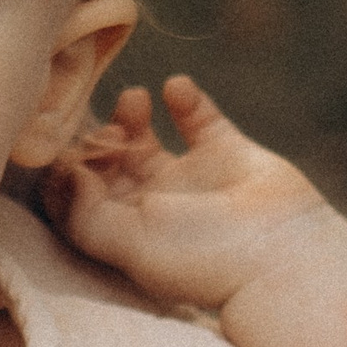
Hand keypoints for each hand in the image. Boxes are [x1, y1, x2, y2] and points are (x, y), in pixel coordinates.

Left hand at [41, 75, 326, 311]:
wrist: (284, 257)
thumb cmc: (202, 258)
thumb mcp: (127, 242)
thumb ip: (85, 212)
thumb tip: (61, 172)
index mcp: (123, 233)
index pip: (76, 195)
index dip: (64, 167)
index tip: (66, 147)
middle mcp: (152, 206)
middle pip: (105, 162)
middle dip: (97, 137)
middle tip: (107, 126)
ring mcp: (190, 179)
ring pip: (144, 137)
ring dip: (130, 114)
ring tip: (134, 101)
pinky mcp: (228, 154)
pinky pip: (197, 117)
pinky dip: (183, 97)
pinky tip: (175, 88)